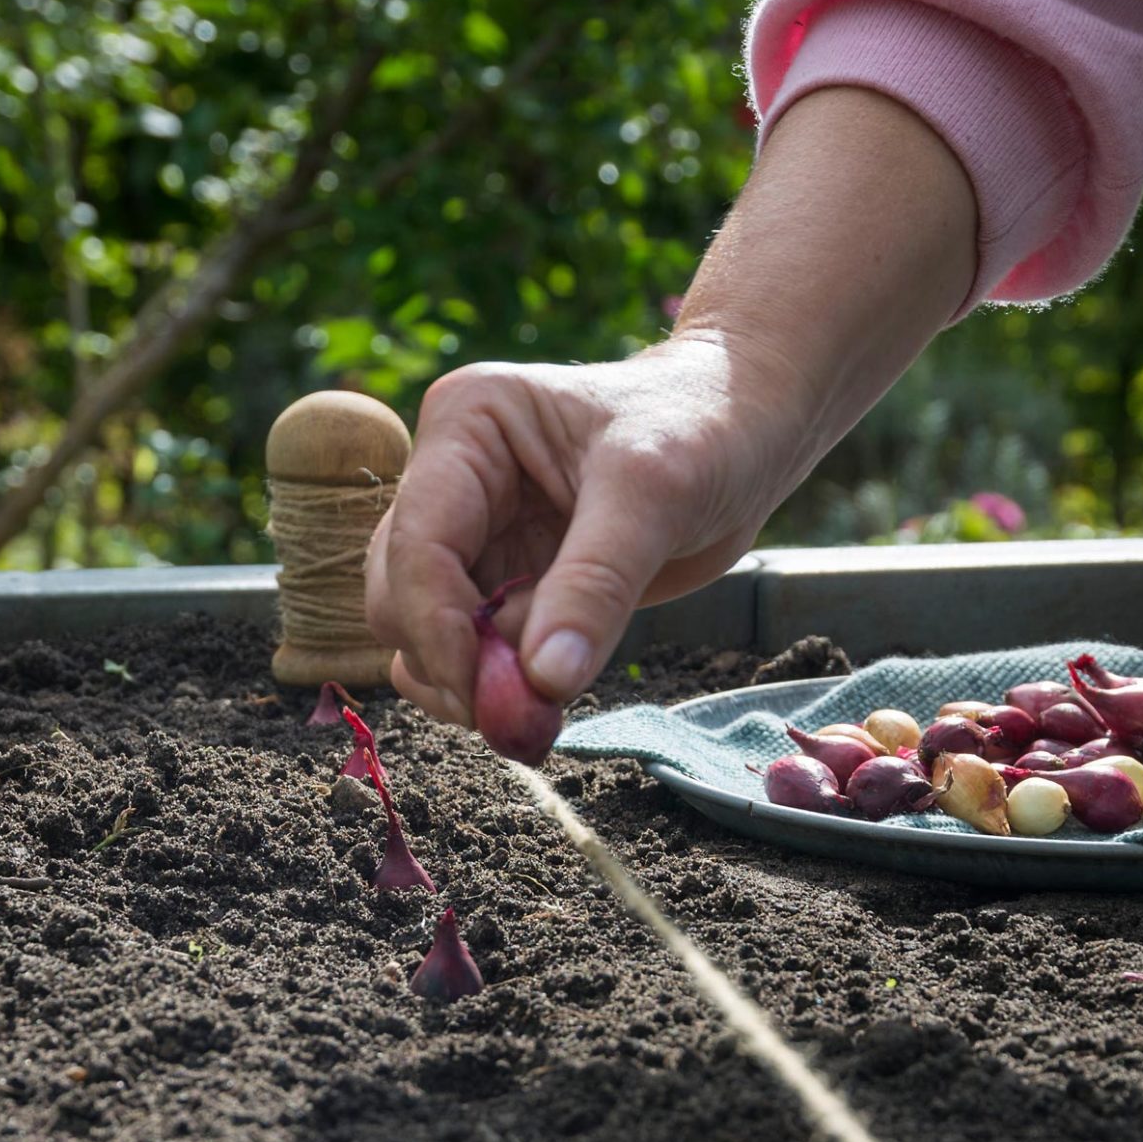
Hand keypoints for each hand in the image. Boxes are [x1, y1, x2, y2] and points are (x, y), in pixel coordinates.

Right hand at [363, 84, 979, 737]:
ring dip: (465, 683)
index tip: (482, 694)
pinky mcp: (502, 583)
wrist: (745, 433)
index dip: (437, 625)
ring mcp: (472, 535)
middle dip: (447, 661)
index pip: (416, 540)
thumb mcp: (654, 495)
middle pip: (398, 591)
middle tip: (518, 717)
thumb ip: (595, 585)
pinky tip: (547, 694)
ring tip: (538, 709)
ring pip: (419, 630)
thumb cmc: (703, 430)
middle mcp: (450, 478)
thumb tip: (542, 681)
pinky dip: (493, 687)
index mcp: (466, 424)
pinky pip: (469, 651)